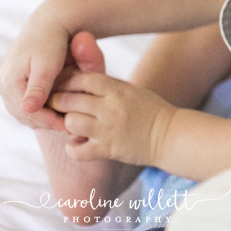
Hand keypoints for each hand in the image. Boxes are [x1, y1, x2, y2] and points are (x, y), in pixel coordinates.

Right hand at [0, 3, 83, 130]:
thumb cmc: (53, 42)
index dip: (49, 121)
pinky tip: (54, 111)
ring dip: (40, 117)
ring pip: (22, 110)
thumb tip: (28, 110)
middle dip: (45, 121)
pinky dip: (36, 109)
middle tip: (68, 127)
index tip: (69, 126)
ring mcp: (3, 82)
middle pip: (23, 113)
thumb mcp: (48, 65)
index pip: (28, 111)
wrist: (48, 23)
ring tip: (63, 121)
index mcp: (9, 80)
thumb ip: (39, 87)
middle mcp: (1, 82)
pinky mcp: (9, 81)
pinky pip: (22, 102)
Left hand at [47, 71, 175, 166]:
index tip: (64, 86)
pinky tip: (79, 143)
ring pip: (70, 123)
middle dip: (59, 102)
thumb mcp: (132, 90)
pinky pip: (76, 150)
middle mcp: (111, 108)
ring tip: (74, 124)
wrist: (170, 135)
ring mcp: (108, 130)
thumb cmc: (151, 111)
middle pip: (70, 100)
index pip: (83, 79)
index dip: (68, 81)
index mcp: (119, 90)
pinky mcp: (107, 150)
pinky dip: (73, 148)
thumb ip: (108, 86)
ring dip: (68, 123)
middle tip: (59, 105)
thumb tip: (78, 79)